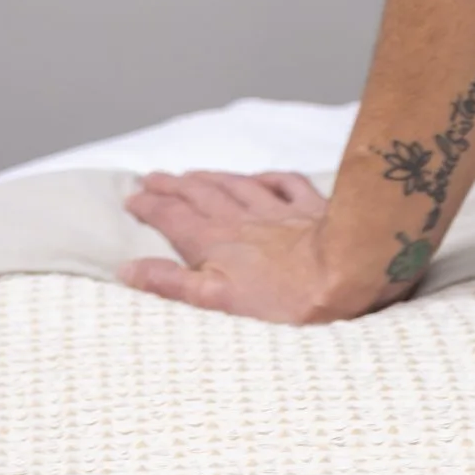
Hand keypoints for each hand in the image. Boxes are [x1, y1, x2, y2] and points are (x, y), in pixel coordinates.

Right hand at [120, 169, 386, 325]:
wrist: (346, 275)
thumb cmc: (283, 299)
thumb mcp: (217, 300)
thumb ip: (172, 283)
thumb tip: (128, 269)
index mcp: (214, 242)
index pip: (173, 218)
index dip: (150, 207)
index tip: (132, 198)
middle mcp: (242, 220)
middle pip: (200, 194)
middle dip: (173, 185)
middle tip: (152, 177)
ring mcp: (278, 211)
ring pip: (236, 185)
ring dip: (211, 177)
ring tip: (193, 173)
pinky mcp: (312, 210)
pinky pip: (285, 184)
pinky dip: (268, 177)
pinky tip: (260, 176)